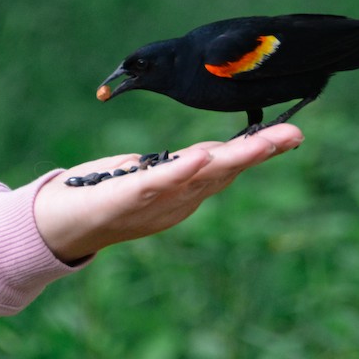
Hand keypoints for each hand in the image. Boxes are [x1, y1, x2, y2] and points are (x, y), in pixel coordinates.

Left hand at [33, 124, 303, 261]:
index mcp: (188, 192)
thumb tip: (214, 153)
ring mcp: (157, 201)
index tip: (292, 134)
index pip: (230, 166)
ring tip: (263, 141)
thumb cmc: (108, 194)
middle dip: (261, 151)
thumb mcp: (155, 178)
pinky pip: (160, 182)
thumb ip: (183, 168)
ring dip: (234, 157)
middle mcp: (180, 200)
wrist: (63, 224)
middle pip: (226, 170)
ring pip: (202, 176)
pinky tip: (201, 155)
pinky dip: (182, 170)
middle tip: (294, 134)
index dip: (261, 150)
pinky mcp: (128, 197)